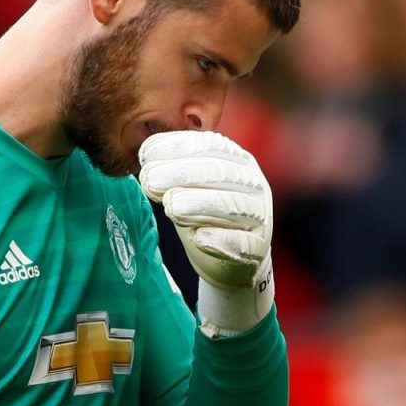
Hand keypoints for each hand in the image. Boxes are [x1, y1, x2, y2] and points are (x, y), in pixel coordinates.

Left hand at [139, 131, 274, 335]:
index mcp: (235, 159)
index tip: (145, 156)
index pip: (209, 145)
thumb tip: (145, 156)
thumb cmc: (201, 212)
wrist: (228, 259)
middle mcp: (252, 182)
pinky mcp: (258, 247)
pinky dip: (220, 239)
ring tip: (171, 207)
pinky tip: (198, 237)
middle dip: (182, 173)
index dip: (176, 147)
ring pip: (233, 206)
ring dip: (199, 204)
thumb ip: (170, 170)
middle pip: (220, 172)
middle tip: (149, 181)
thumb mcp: (185, 186)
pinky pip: (242, 242)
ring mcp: (259, 214)